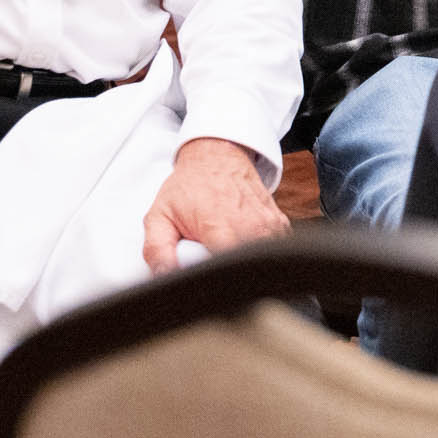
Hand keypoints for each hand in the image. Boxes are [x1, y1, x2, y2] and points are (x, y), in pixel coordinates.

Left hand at [142, 137, 289, 272]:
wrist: (218, 158)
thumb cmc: (189, 186)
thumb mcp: (160, 215)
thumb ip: (157, 250)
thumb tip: (164, 277)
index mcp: (220, 228)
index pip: (223, 272)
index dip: (210, 280)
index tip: (199, 273)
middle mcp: (251, 227)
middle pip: (242, 272)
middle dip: (224, 270)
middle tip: (208, 253)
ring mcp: (269, 226)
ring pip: (259, 264)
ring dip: (241, 260)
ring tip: (223, 244)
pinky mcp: (280, 225)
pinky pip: (272, 250)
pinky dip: (256, 250)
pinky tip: (241, 238)